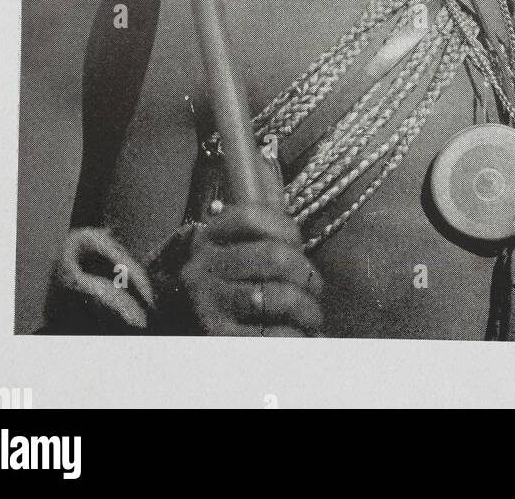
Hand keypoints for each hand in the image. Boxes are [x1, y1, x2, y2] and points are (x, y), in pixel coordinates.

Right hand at [179, 204, 323, 336]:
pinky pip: (272, 335)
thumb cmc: (245, 284)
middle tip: (314, 286)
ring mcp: (208, 308)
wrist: (214, 342)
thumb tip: (275, 172)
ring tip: (311, 315)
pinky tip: (299, 335)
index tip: (297, 244)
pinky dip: (295, 335)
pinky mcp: (221, 342)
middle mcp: (200, 271)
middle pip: (272, 256)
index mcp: (206, 240)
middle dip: (304, 272)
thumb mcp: (245, 243)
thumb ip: (260, 211)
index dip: (284, 227)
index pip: (249, 217)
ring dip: (306, 308)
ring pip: (276, 296)